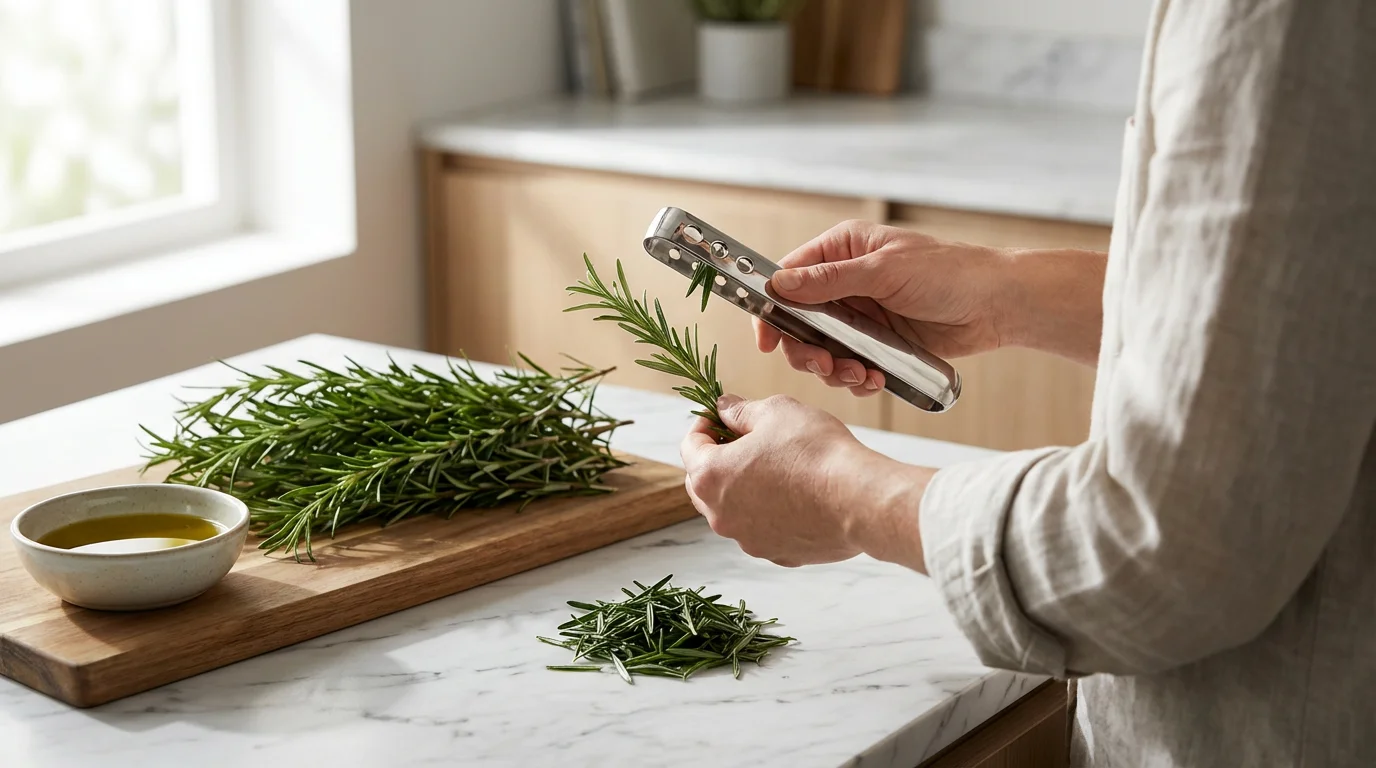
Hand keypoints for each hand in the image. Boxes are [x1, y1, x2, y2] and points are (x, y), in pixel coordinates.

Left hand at [680, 394, 930, 570]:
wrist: (858, 499)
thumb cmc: (816, 452)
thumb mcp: (775, 412)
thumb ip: (740, 411)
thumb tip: (724, 409)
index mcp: (711, 476)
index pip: (690, 446)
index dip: (704, 425)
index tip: (719, 417)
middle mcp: (720, 515)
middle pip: (703, 483)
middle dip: (717, 459)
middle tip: (742, 440)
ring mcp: (747, 540)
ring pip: (732, 509)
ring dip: (742, 488)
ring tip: (773, 467)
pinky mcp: (776, 554)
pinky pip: (762, 529)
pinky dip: (768, 513)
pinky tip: (794, 495)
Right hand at [755, 220, 1009, 394]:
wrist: (997, 305)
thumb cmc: (949, 272)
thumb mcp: (884, 271)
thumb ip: (830, 280)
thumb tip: (780, 284)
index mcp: (842, 250)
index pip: (788, 277)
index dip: (772, 308)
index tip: (768, 339)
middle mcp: (846, 282)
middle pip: (799, 322)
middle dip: (807, 350)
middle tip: (825, 366)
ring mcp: (861, 315)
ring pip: (822, 350)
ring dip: (834, 369)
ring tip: (859, 375)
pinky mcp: (877, 343)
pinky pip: (850, 366)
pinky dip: (856, 378)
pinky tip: (874, 380)